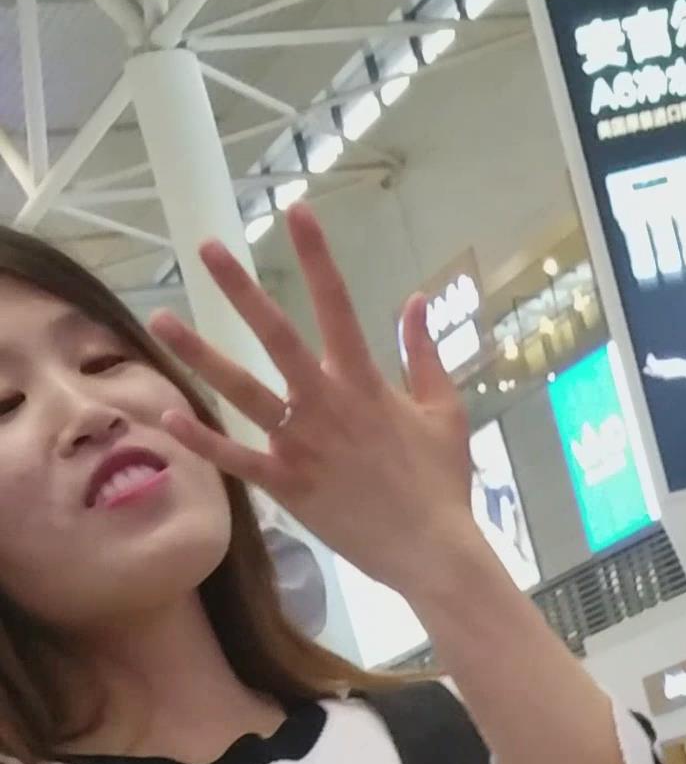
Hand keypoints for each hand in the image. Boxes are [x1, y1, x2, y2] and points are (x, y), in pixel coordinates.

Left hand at [149, 206, 476, 606]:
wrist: (433, 552)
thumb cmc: (443, 483)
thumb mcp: (445, 411)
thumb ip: (425, 353)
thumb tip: (414, 300)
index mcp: (365, 382)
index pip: (337, 305)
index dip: (318, 255)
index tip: (297, 210)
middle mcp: (326, 404)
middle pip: (276, 336)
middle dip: (241, 289)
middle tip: (208, 248)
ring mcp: (303, 445)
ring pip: (242, 391)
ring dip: (200, 354)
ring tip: (162, 320)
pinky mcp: (288, 486)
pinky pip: (238, 459)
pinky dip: (203, 439)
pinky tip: (168, 415)